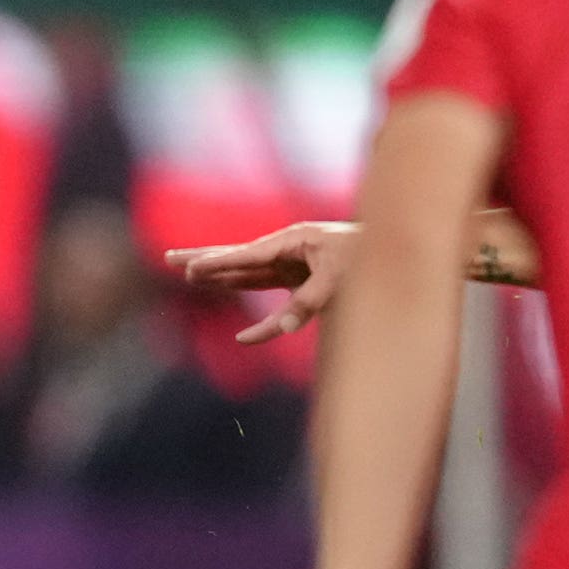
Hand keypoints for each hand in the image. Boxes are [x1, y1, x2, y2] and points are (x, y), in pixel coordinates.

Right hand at [170, 221, 354, 344]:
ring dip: (218, 274)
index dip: (219, 264)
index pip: (248, 256)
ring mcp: (292, 263)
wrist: (399, 249)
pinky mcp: (300, 278)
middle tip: (169, 258)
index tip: (191, 269)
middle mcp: (288, 249)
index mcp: (294, 240)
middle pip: (238, 257)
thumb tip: (281, 328)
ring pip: (246, 271)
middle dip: (204, 259)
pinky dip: (249, 298)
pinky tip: (239, 326)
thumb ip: (307, 304)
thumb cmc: (370, 260)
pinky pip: (266, 289)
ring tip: (186, 272)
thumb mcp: (339, 282)